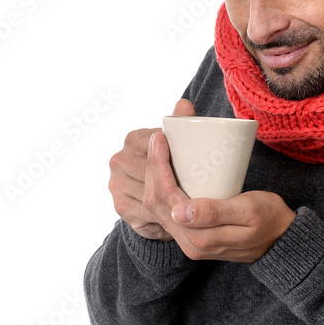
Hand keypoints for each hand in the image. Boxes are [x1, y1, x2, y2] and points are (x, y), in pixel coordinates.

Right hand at [108, 98, 195, 239]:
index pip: (159, 150)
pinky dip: (164, 219)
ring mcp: (117, 184)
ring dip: (173, 206)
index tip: (201, 171)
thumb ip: (182, 121)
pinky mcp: (121, 206)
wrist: (156, 190)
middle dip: (179, 188)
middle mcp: (120, 161)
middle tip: (207, 196)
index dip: (180, 162)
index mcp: (134, 139)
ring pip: (152, 197)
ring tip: (198, 210)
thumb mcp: (179, 140)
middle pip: (155, 177)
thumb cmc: (172, 159)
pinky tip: (180, 220)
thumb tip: (184, 104)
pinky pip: (147, 214)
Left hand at [144, 131, 296, 262]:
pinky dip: (163, 188)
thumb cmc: (270, 219)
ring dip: (155, 177)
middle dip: (152, 168)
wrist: (282, 240)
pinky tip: (166, 171)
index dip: (158, 167)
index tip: (160, 139)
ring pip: (159, 208)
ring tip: (159, 150)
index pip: (166, 198)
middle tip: (157, 139)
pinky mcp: (194, 237)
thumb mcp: (248, 210)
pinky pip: (168, 212)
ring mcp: (190, 242)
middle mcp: (189, 244)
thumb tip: (178, 211)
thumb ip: (214, 213)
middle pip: (157, 202)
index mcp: (199, 238)